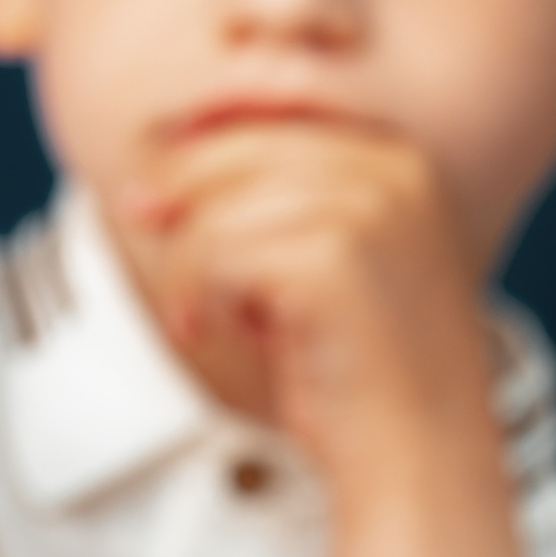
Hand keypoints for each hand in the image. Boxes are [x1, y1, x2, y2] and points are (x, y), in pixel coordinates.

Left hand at [124, 124, 500, 505]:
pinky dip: (197, 294)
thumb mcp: (319, 263)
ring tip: (196, 316)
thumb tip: (160, 155)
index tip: (156, 185)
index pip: (274, 103)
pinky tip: (207, 329)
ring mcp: (370, 210)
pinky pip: (219, 252)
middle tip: (138, 223)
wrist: (418, 453)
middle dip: (175, 189)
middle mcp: (392, 170)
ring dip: (187, 263)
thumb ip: (267, 200)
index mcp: (397, 157)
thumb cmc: (358, 369)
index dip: (200, 135)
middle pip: (236, 145)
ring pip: (220, 204)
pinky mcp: (336, 260)